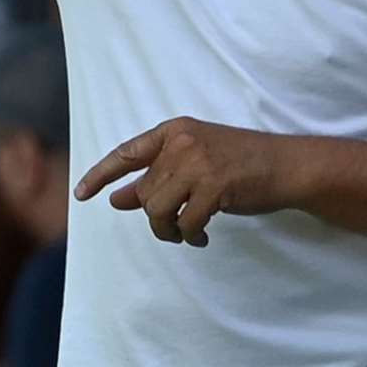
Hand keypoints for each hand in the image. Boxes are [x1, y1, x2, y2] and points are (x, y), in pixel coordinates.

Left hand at [74, 117, 284, 247]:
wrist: (286, 165)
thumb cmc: (240, 164)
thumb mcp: (194, 163)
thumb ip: (157, 177)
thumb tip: (117, 199)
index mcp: (174, 131)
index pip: (127, 152)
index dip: (100, 174)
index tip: (81, 193)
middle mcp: (181, 142)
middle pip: (145, 192)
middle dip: (156, 217)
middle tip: (177, 227)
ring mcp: (198, 161)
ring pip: (158, 209)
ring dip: (170, 229)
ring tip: (187, 232)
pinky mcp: (214, 185)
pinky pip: (184, 222)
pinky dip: (189, 235)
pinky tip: (202, 235)